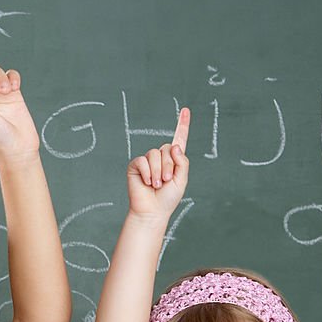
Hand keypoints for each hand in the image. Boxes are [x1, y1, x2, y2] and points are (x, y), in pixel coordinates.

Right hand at [127, 107, 190, 221]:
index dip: (182, 125)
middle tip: (165, 182)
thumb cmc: (167, 199)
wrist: (152, 211)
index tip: (185, 110)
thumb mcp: (181, 180)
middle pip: (167, 148)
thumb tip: (173, 146)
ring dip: (158, 172)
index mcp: (173, 160)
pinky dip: (147, 172)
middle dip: (168, 166)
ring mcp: (147, 161)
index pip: (179, 139)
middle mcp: (160, 158)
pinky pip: (143, 161)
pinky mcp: (136, 166)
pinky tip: (147, 183)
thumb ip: (181, 162)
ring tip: (156, 185)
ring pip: (155, 154)